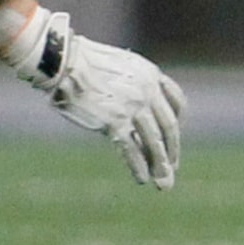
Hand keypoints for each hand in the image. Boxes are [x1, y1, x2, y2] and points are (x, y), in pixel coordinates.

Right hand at [19, 12, 184, 188]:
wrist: (64, 61)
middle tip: (173, 167)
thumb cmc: (84, 62)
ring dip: (160, 165)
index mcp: (150, 74)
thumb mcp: (119, 66)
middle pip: (168, 126)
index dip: (179, 122)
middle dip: (172, 149)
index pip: (177, 101)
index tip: (175, 135)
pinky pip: (132, 150)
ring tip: (163, 182)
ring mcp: (133, 107)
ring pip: (154, 141)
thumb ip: (132, 83)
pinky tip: (141, 179)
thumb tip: (134, 105)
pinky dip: (138, 167)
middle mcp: (147, 90)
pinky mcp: (115, 121)